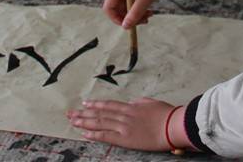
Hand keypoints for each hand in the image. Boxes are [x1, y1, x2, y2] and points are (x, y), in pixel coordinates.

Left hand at [67, 98, 183, 150]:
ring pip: (100, 123)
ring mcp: (123, 127)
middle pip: (100, 113)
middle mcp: (124, 116)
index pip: (108, 105)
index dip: (95, 104)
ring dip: (85, 122)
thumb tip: (133, 103)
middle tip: (70, 113)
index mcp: (130, 107)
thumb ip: (140, 103)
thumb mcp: (152, 103)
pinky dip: (94, 134)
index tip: (85, 103)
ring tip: (73, 121)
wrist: (172, 125)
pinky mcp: (126, 139)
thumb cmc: (166, 114)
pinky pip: (106, 136)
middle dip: (84, 113)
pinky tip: (84, 133)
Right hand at [103, 0, 187, 28]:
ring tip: (148, 16)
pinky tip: (148, 11)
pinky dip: (139, 9)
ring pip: (125, 7)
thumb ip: (135, 13)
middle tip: (143, 21)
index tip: (128, 25)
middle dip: (129, 17)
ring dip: (135, 14)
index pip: (109, 7)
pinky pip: (131, 3)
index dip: (116, 18)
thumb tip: (126, 26)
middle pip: (117, 9)